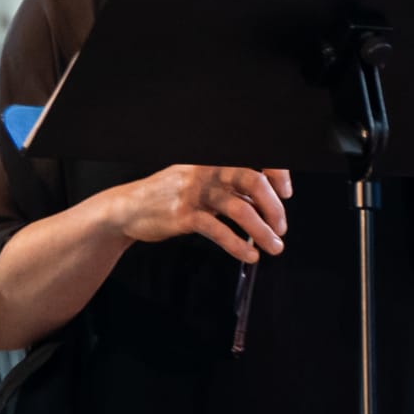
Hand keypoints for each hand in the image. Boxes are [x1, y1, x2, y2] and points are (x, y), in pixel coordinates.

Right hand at [108, 163, 291, 263]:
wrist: (128, 209)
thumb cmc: (168, 195)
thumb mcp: (200, 182)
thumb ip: (230, 187)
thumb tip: (265, 201)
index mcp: (211, 159)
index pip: (253, 158)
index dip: (276, 174)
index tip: (285, 193)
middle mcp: (204, 170)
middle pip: (252, 181)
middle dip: (273, 207)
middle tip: (280, 228)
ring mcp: (193, 192)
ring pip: (240, 209)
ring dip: (263, 231)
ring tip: (273, 247)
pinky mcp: (183, 215)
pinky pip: (219, 231)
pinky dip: (238, 246)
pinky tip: (248, 255)